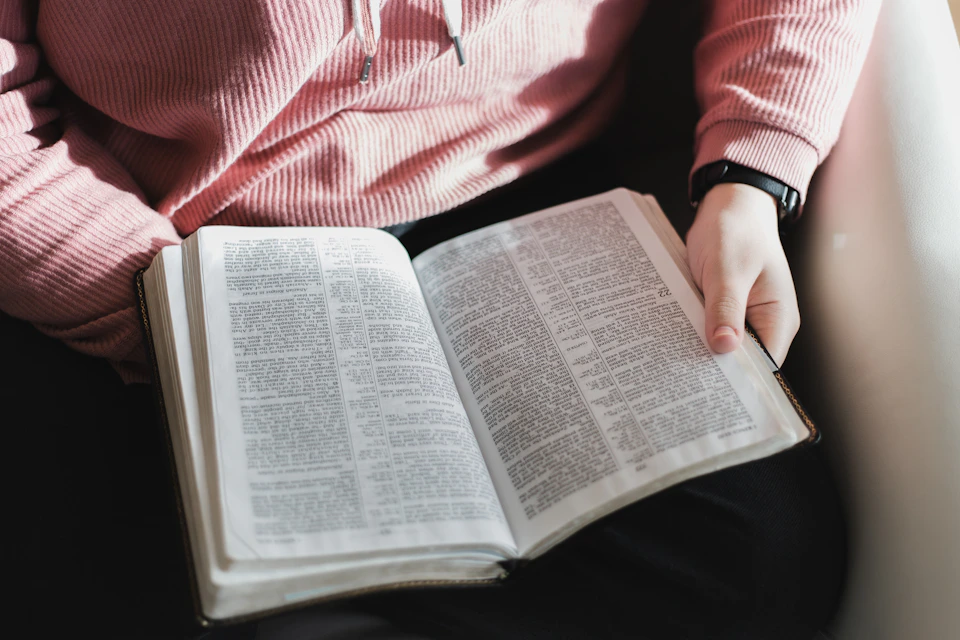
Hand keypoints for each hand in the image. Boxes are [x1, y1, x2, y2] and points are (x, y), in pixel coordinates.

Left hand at [685, 182, 799, 365]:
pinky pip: (711, 330)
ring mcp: (745, 318)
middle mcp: (766, 323)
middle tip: (679, 377)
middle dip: (714, 368)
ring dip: (700, 351)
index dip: (738, 379)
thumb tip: (724, 347)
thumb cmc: (736, 230)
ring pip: (723, 348)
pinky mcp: (726, 310)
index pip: (764, 366)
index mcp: (779, 318)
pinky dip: (694, 333)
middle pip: (742, 362)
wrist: (730, 204)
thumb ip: (726, 308)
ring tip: (671, 363)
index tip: (706, 387)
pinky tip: (673, 338)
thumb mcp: (727, 269)